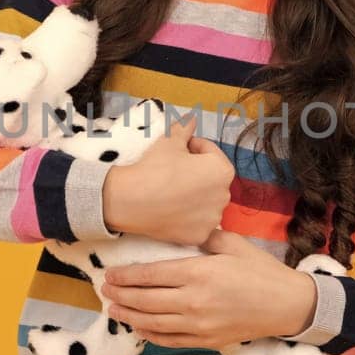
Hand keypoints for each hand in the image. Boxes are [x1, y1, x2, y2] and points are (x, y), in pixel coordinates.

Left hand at [100, 229, 318, 348]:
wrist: (287, 305)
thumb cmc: (261, 271)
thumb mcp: (233, 244)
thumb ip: (204, 238)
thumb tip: (183, 231)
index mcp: (199, 273)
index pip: (151, 275)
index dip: (127, 276)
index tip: (111, 275)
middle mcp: (194, 301)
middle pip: (146, 300)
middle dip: (121, 295)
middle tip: (104, 291)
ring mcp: (199, 324)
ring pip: (153, 322)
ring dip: (129, 316)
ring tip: (113, 310)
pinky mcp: (206, 340)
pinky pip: (170, 340)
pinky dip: (150, 335)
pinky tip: (138, 328)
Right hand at [101, 113, 234, 244]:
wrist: (131, 200)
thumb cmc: (153, 168)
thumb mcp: (169, 142)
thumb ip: (184, 130)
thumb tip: (191, 119)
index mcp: (222, 170)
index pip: (211, 152)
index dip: (193, 147)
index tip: (179, 149)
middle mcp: (224, 195)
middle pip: (211, 179)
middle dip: (197, 172)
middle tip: (174, 169)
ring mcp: (213, 218)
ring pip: (205, 202)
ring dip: (194, 194)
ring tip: (172, 190)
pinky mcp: (200, 235)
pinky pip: (197, 222)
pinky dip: (188, 216)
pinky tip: (172, 208)